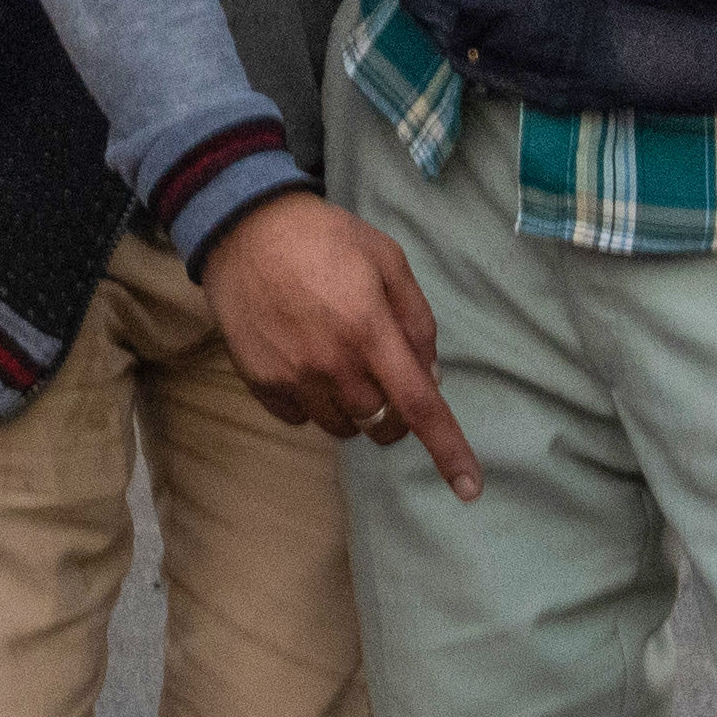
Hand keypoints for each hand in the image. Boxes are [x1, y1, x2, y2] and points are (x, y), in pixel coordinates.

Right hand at [200, 188, 479, 497]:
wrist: (245, 228)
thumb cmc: (326, 238)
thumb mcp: (388, 261)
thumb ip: (417, 320)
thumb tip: (431, 377)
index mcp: (370, 331)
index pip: (418, 405)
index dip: (448, 449)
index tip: (471, 488)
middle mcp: (331, 363)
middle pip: (381, 424)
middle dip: (396, 411)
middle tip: (387, 374)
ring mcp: (292, 377)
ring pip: (342, 428)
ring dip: (356, 409)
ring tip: (342, 361)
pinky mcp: (261, 383)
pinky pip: (301, 419)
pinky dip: (314, 403)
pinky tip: (307, 362)